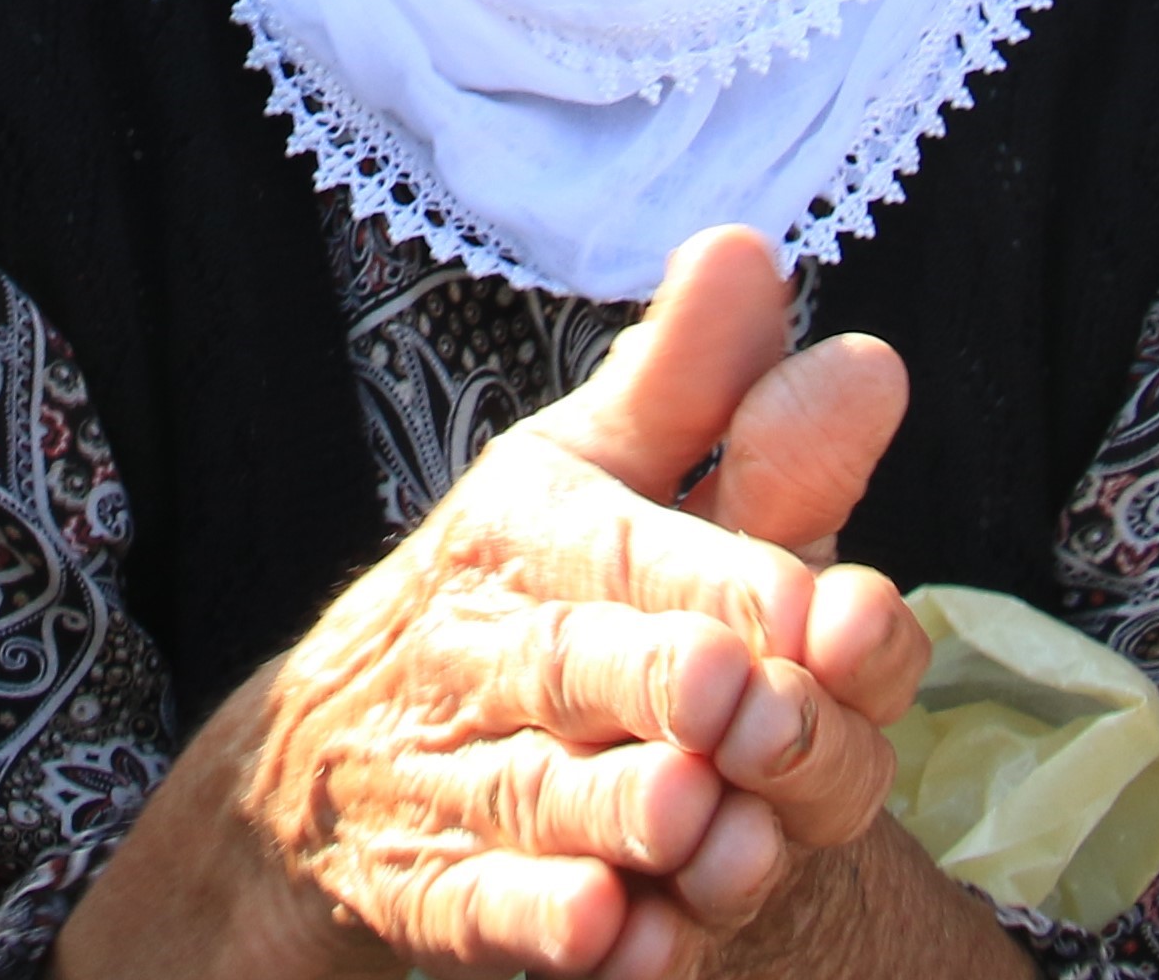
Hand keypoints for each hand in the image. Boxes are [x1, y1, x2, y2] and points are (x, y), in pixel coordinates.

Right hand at [218, 229, 923, 977]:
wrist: (321, 761)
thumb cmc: (509, 599)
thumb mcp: (583, 473)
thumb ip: (691, 385)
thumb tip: (754, 247)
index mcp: (532, 525)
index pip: (640, 545)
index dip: (742, 582)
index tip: (837, 614)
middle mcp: (486, 644)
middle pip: (585, 664)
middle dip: (672, 685)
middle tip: (756, 710)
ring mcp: (452, 773)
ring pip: (541, 794)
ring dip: (623, 813)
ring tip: (703, 828)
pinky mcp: (430, 890)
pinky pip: (484, 912)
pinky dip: (547, 927)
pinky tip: (614, 939)